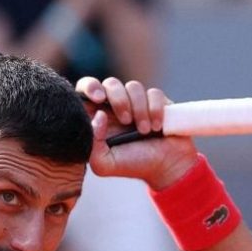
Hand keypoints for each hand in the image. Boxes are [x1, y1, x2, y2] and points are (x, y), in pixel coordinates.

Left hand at [76, 76, 197, 189]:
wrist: (166, 167)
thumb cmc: (133, 164)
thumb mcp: (104, 164)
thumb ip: (92, 144)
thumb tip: (98, 115)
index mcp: (99, 117)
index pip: (85, 90)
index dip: (89, 87)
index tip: (99, 98)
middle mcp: (116, 106)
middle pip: (110, 83)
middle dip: (119, 100)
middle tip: (126, 121)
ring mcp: (137, 102)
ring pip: (133, 87)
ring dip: (139, 110)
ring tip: (144, 131)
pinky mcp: (157, 101)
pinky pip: (154, 93)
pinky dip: (155, 110)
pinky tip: (157, 127)